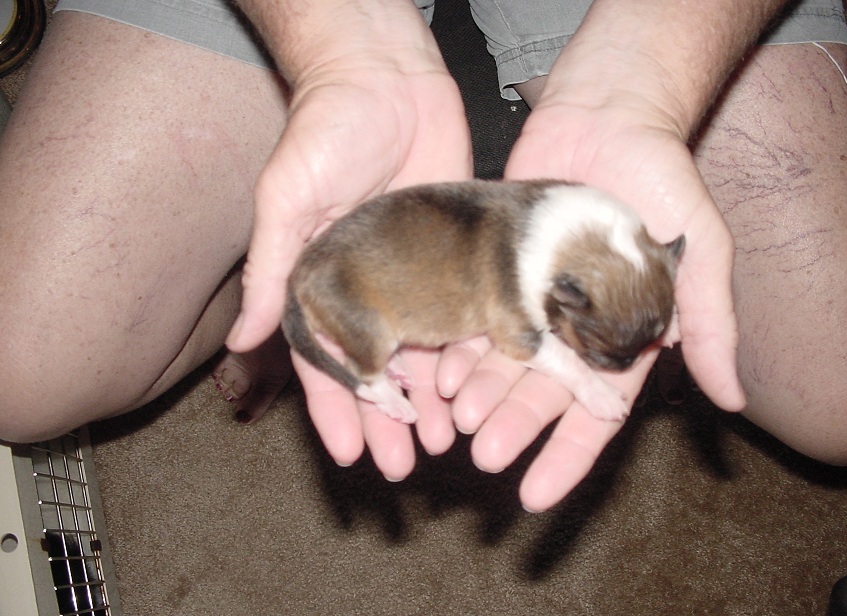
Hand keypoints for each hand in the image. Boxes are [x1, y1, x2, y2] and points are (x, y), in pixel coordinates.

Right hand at [226, 43, 471, 478]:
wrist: (388, 78)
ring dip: (429, 400)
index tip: (347, 455)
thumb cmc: (324, 129)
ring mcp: (414, 275)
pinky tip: (476, 386)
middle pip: (377, 370)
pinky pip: (463, 313)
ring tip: (442, 441)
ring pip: (422, 353)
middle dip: (386, 420)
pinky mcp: (456, 255)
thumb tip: (238, 343)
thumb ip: (271, 270)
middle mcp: (367, 288)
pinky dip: (466, 353)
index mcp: (320, 281)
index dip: (335, 410)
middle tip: (402, 466)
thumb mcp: (286, 199)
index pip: (324, 360)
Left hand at [440, 101, 743, 511]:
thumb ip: (711, 326)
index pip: (595, 415)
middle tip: (484, 455)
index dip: (567, 456)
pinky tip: (439, 369)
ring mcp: (533, 301)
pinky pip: (476, 314)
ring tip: (458, 420)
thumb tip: (734, 402)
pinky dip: (460, 344)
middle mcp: (575, 330)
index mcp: (623, 340)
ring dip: (482, 394)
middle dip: (515, 426)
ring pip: (502, 362)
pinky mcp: (499, 269)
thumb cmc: (668, 182)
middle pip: (541, 395)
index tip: (537, 495)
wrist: (611, 117)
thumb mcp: (703, 254)